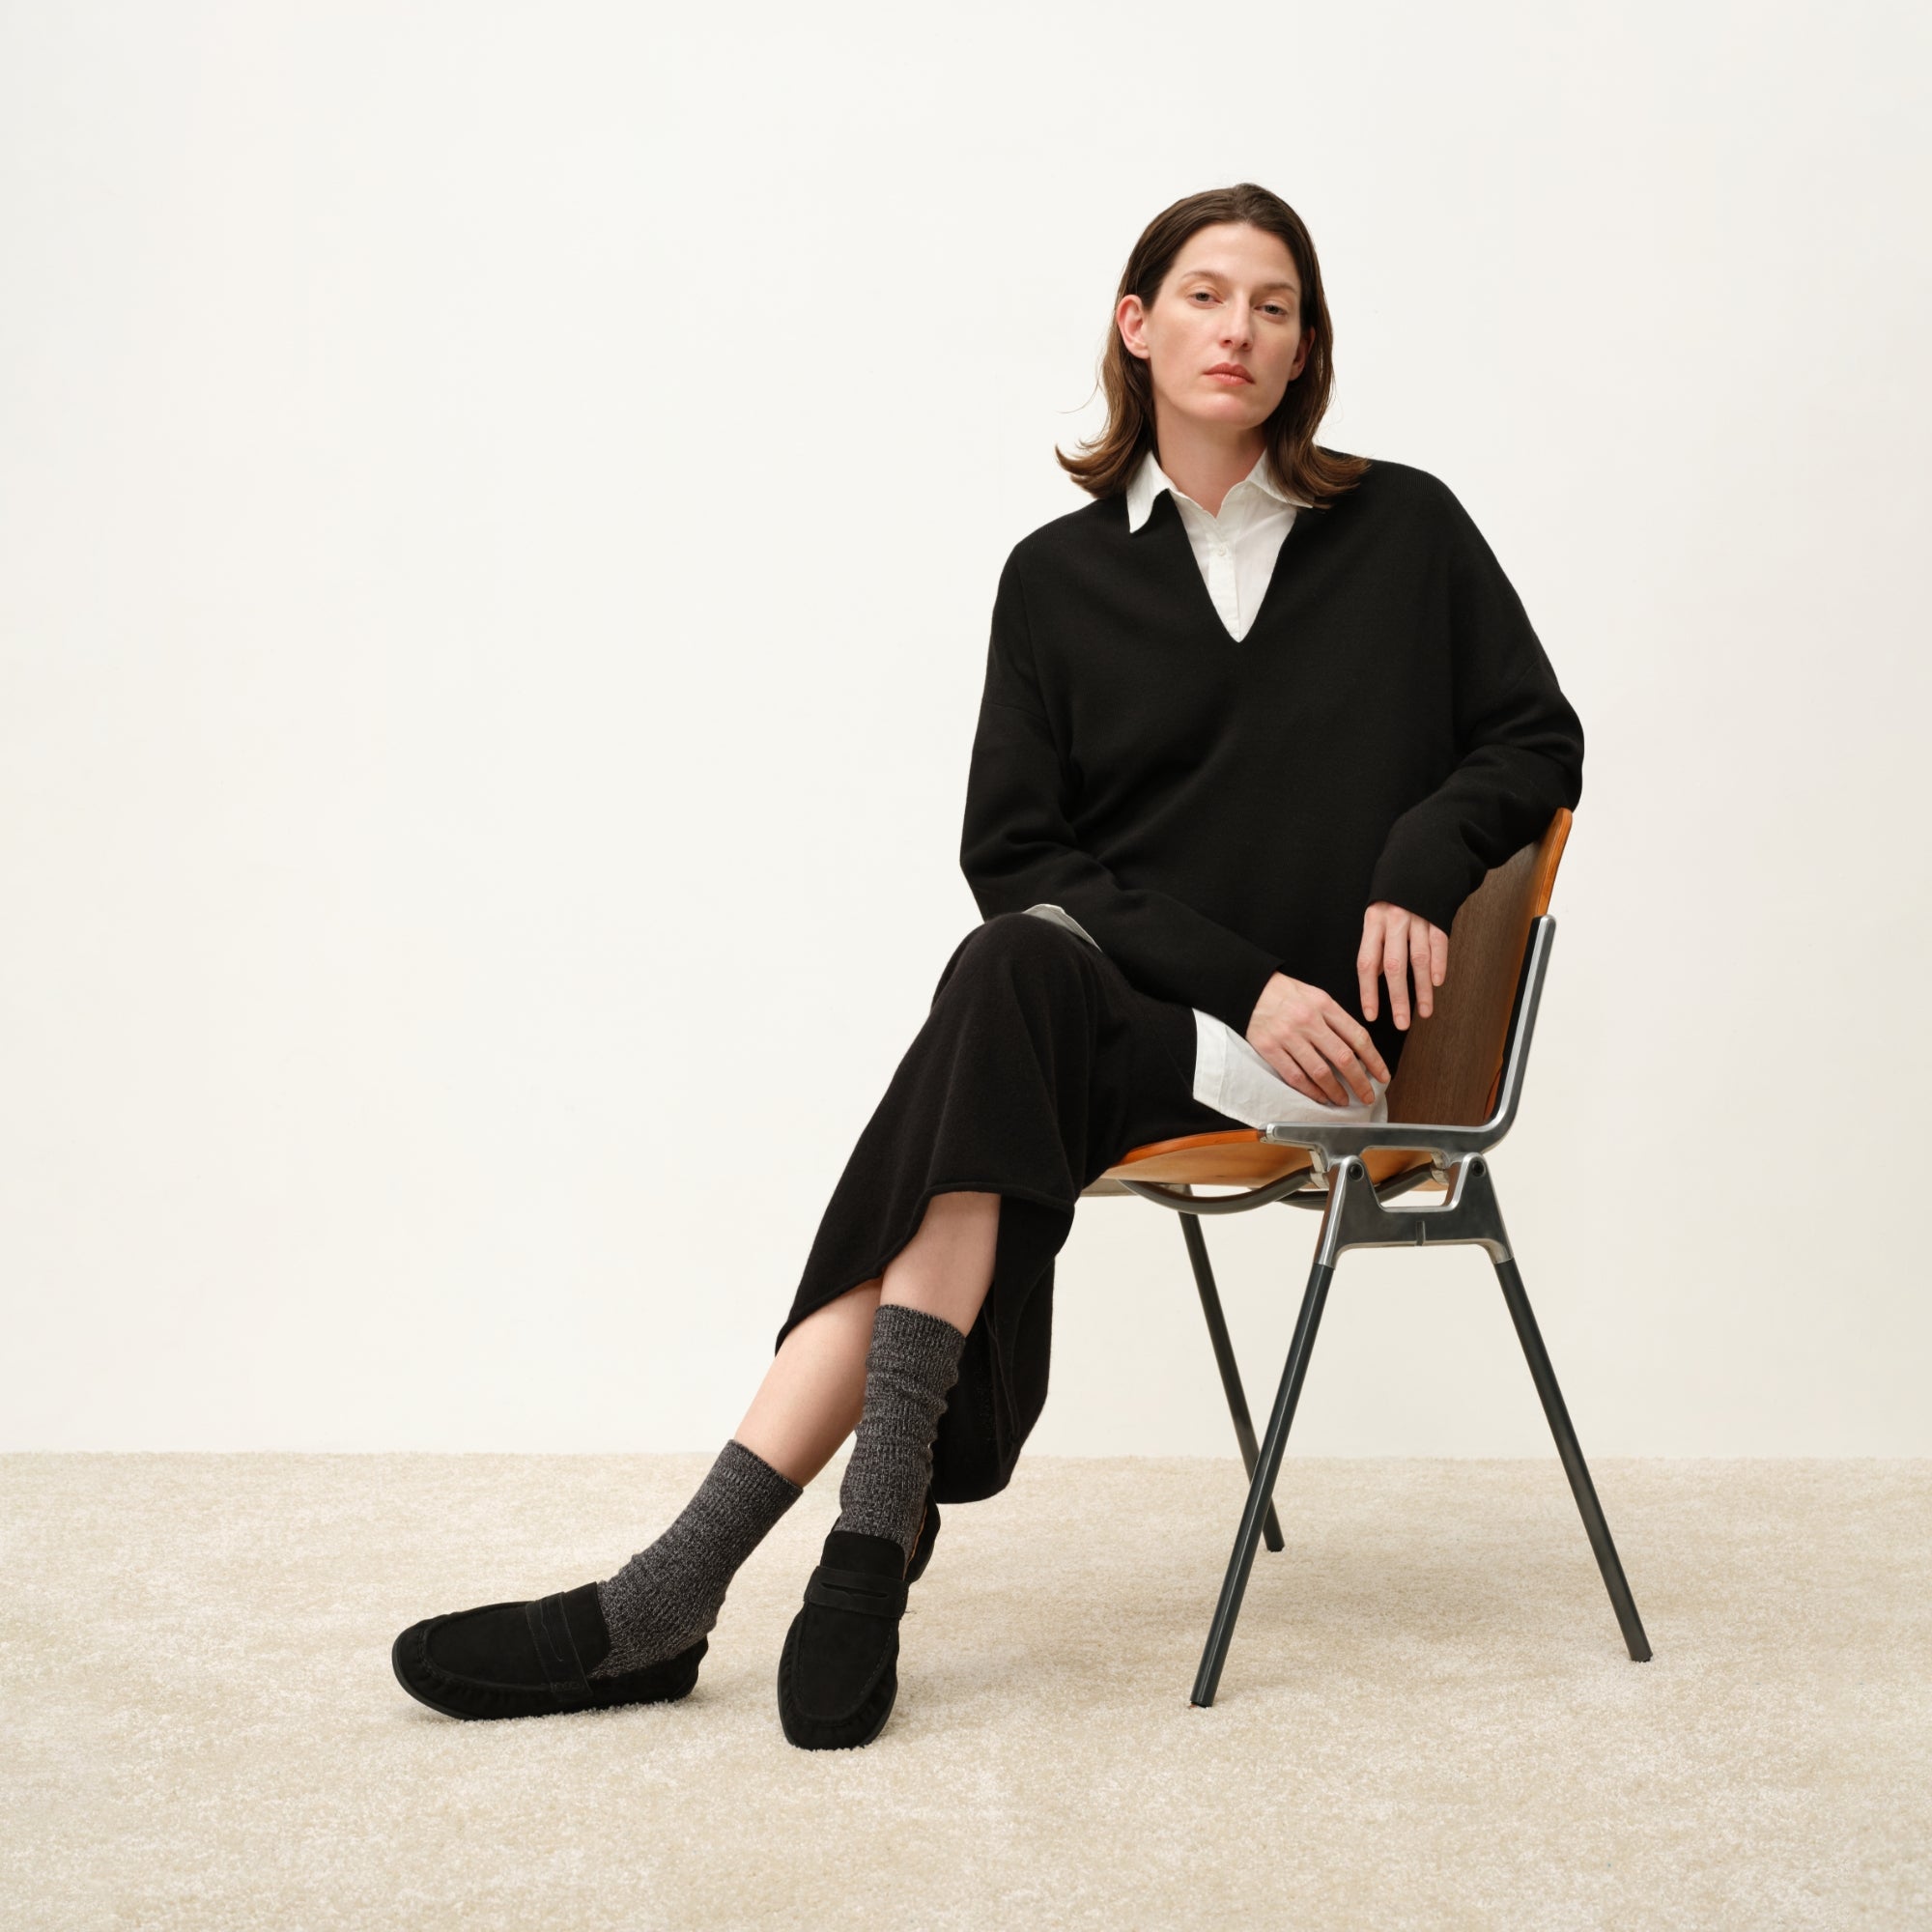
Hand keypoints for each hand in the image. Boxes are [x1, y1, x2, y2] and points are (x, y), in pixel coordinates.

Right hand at [1246, 973, 1390, 1106]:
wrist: (1248, 988)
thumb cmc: (1285, 993)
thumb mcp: (1316, 996)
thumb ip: (1335, 1019)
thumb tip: (1356, 1049)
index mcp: (1324, 1005)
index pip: (1358, 1036)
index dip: (1374, 1060)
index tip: (1383, 1075)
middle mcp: (1308, 1021)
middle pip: (1343, 1058)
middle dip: (1360, 1082)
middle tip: (1368, 1096)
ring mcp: (1288, 1036)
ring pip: (1320, 1071)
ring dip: (1335, 1091)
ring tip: (1343, 1101)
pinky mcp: (1270, 1048)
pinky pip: (1295, 1076)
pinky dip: (1310, 1091)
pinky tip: (1320, 1097)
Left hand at [1357, 901, 1449, 1029]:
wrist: (1420, 858)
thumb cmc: (1394, 893)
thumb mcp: (1376, 914)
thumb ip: (1376, 943)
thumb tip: (1377, 975)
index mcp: (1373, 922)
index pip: (1367, 962)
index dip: (1368, 991)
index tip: (1372, 1014)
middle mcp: (1394, 920)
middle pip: (1394, 966)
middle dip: (1398, 999)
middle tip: (1401, 1023)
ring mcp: (1418, 918)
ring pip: (1419, 959)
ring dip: (1422, 990)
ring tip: (1424, 1012)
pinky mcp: (1438, 915)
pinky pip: (1439, 944)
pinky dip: (1439, 964)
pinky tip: (1438, 983)